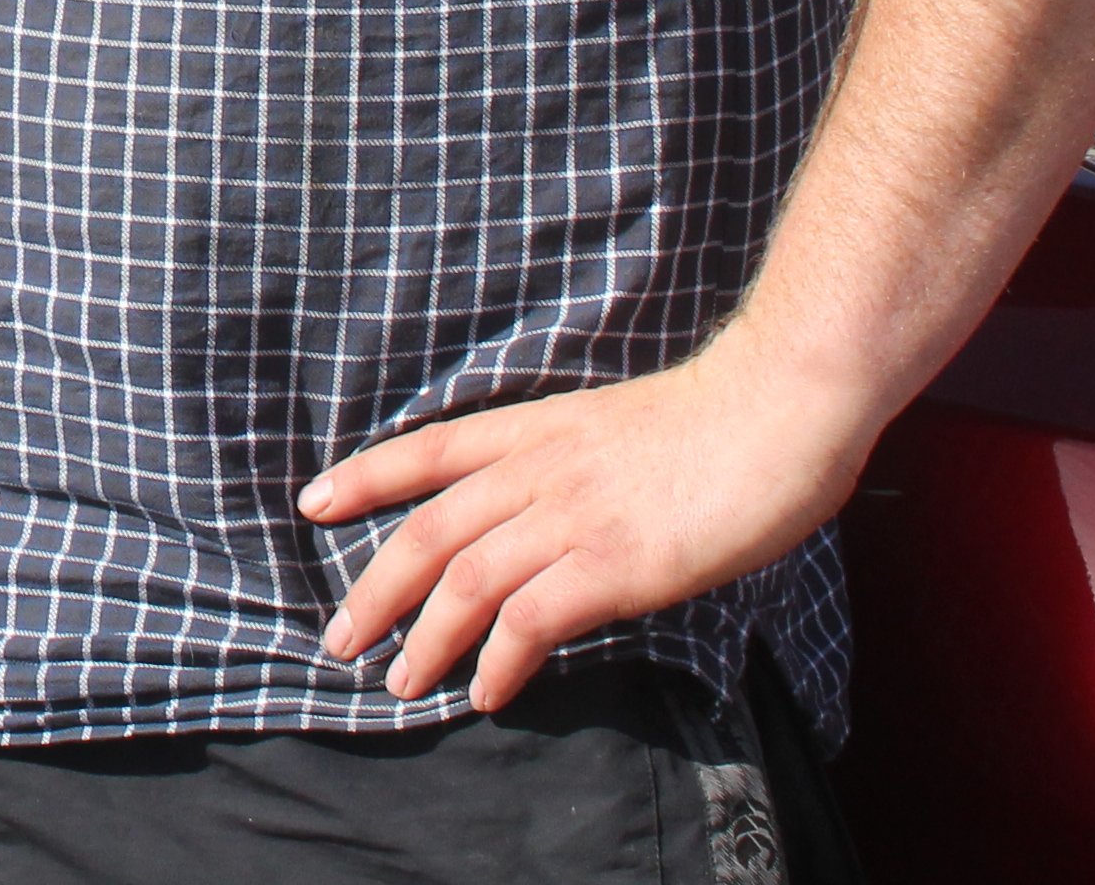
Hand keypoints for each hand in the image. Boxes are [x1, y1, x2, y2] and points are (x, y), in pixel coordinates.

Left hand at [296, 343, 877, 709]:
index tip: (312, 503)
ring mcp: (574, 517)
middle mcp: (540, 470)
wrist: (782, 402)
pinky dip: (501, 661)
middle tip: (340, 637)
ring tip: (399, 682)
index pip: (428, 451)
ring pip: (466, 580)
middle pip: (428, 530)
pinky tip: (487, 693)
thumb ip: (573, 462)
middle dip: (375, 588)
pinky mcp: (617, 563)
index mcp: (538, 428)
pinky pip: (532, 620)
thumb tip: (548, 508)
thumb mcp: (619, 427)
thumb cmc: (721, 418)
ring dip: (425, 638)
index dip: (365, 477)